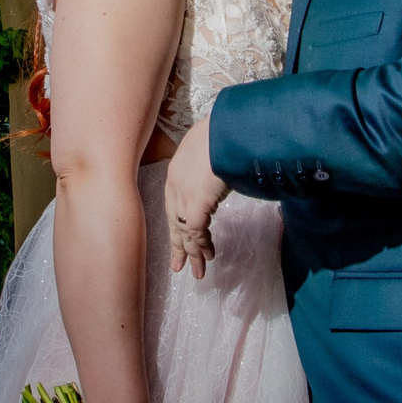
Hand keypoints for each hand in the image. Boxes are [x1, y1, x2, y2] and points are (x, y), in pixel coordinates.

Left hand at [164, 113, 229, 277]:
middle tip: (178, 265)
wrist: (228, 130)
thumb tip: (226, 166)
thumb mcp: (214, 145)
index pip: (173, 204)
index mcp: (177, 169)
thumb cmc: (226, 132)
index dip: (177, 222)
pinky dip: (201, 246)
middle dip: (178, 245)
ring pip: (184, 231)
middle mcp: (175, 185)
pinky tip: (207, 256)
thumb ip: (214, 160)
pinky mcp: (196, 205)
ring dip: (193, 252)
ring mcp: (184, 196)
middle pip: (174, 221)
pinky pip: (196, 232)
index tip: (180, 237)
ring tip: (197, 272)